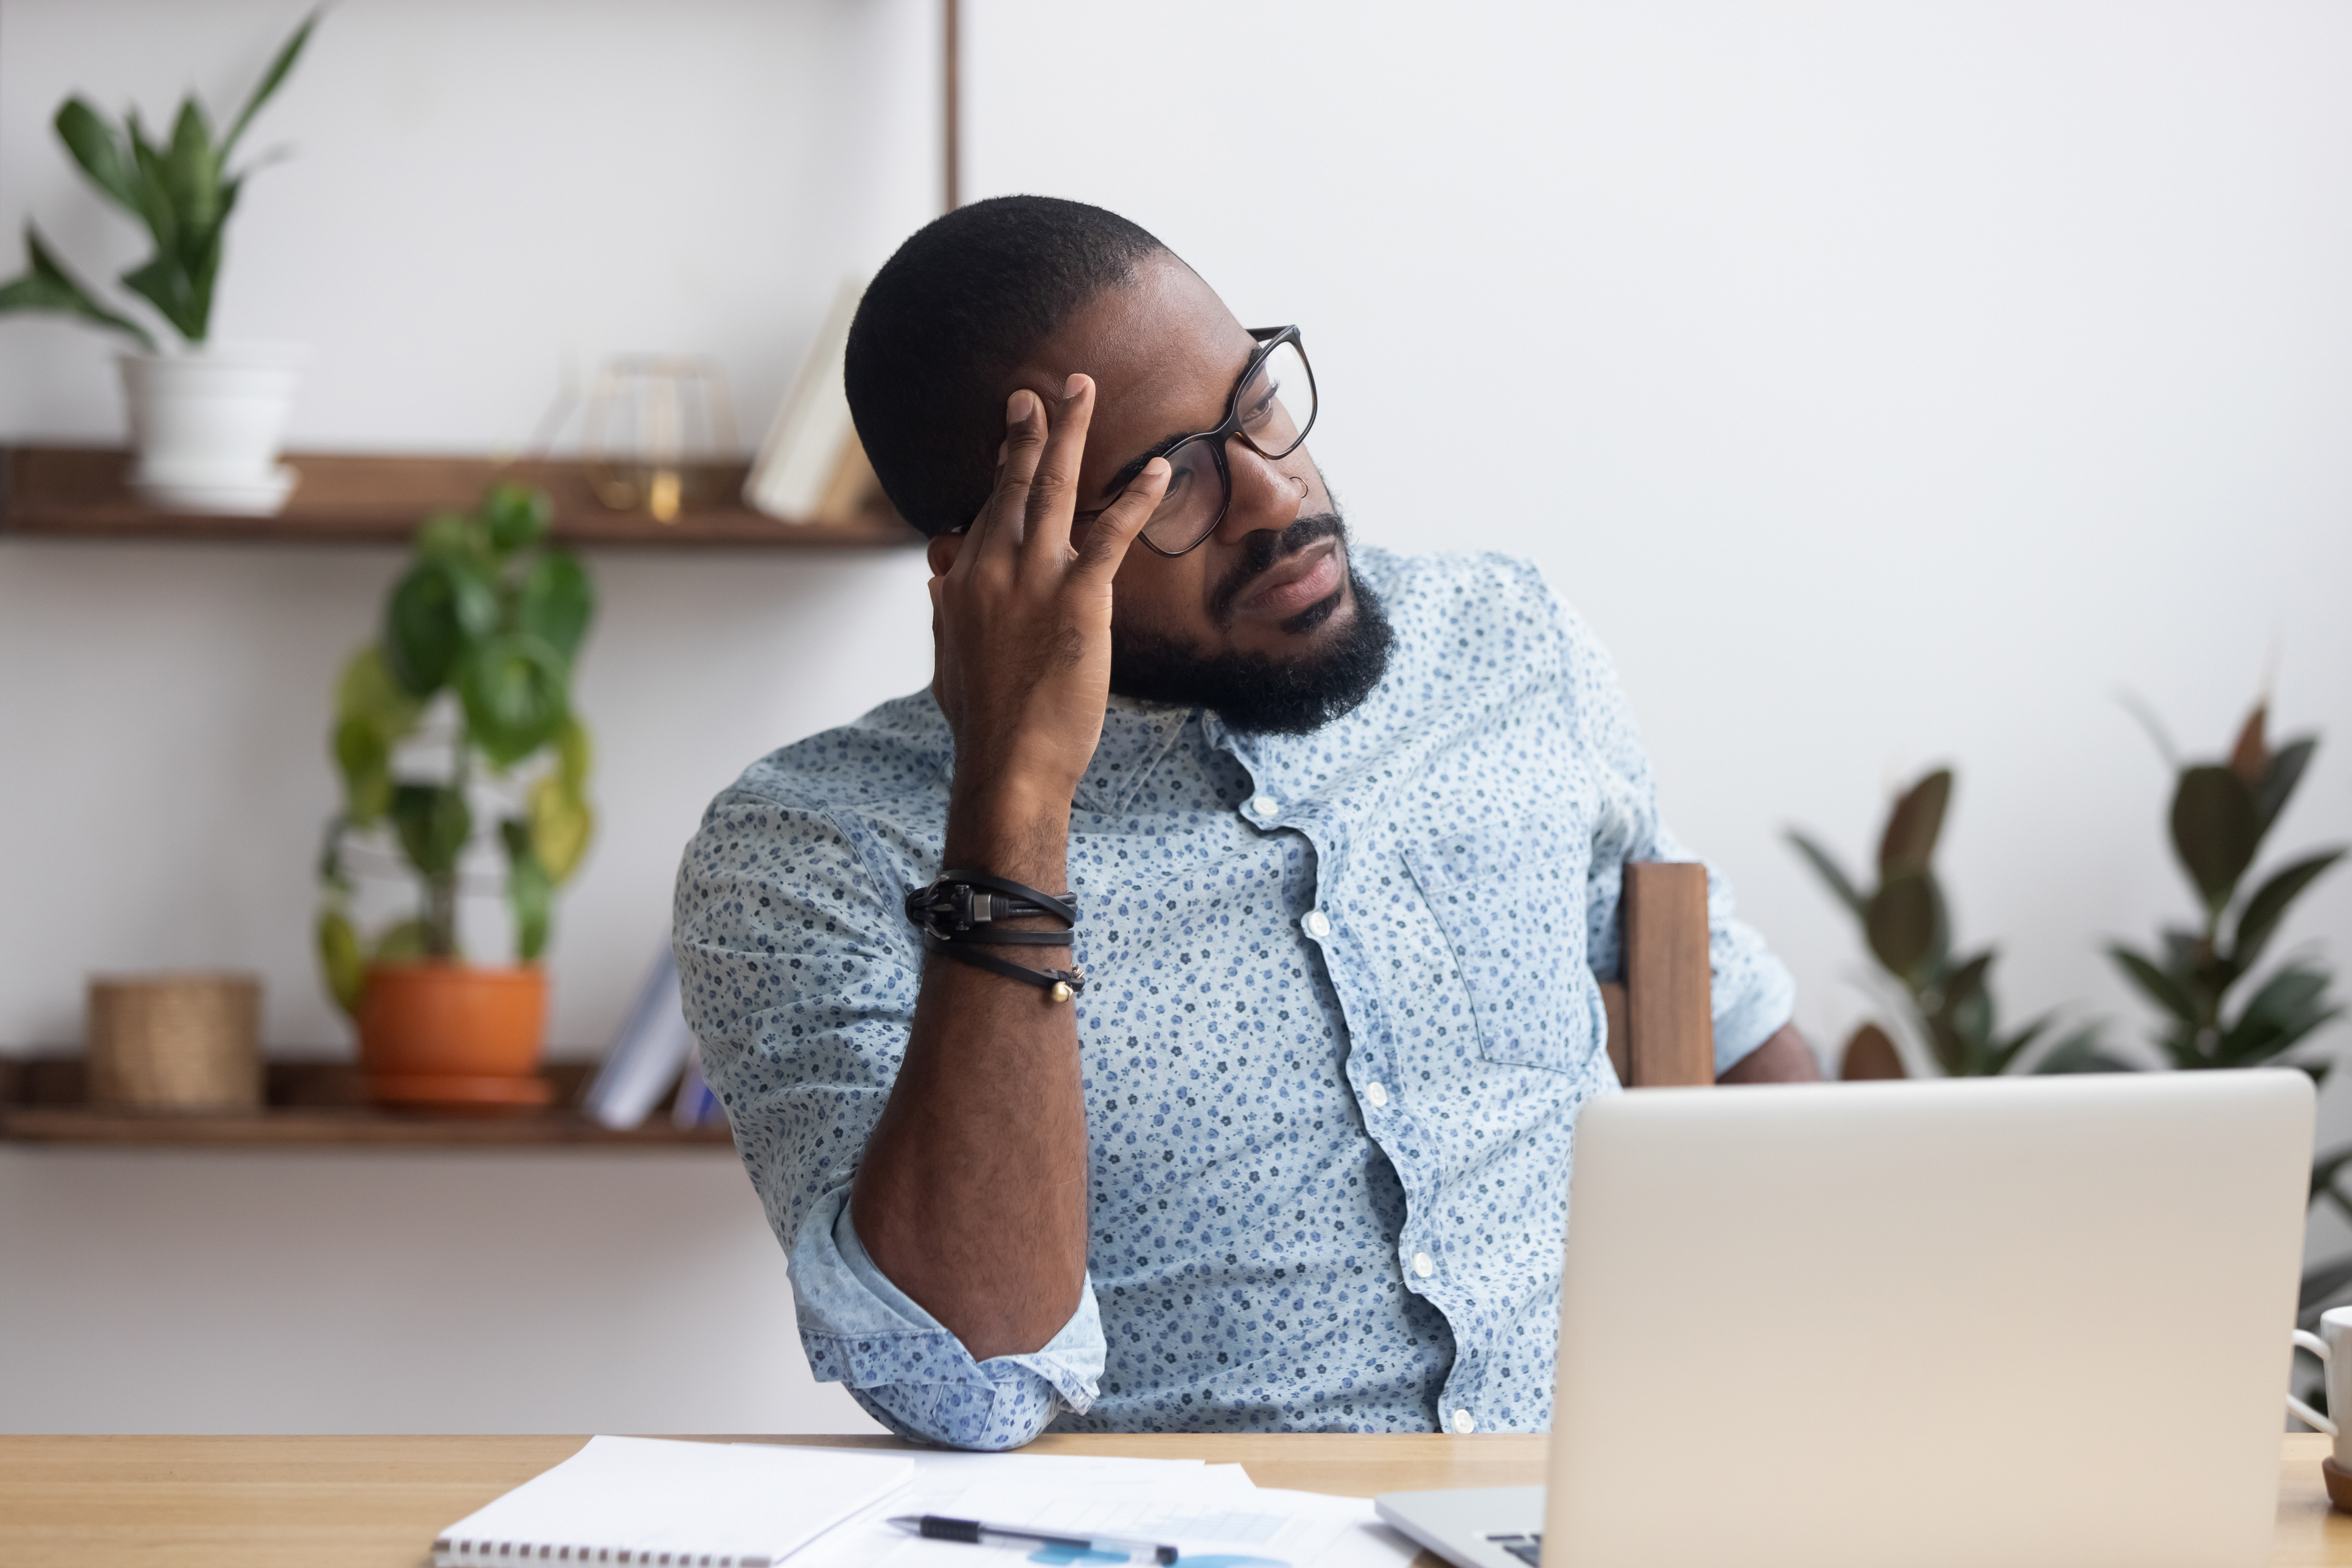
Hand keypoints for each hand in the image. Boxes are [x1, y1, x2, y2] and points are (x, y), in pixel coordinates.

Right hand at [928, 375, 1169, 842]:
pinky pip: (1112, 534)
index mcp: (960, 584)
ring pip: (1053, 488)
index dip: (1001, 474)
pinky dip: (1137, 498)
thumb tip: (936, 583)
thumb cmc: (983, 725)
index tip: (1011, 440)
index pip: (983, 514)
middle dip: (1028, 432)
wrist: (1008, 764)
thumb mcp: (947, 664)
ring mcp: (1033, 579)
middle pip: (1012, 484)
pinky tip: (1158, 470)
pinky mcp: (1078, 598)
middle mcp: (991, 568)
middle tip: (1039, 390)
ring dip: (1069, 433)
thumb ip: (942, 616)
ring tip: (1081, 389)